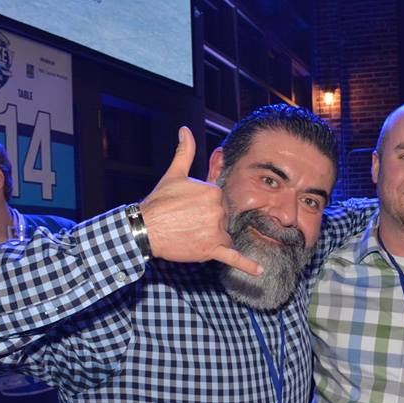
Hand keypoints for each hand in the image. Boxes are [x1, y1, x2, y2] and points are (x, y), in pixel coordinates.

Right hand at [140, 127, 261, 275]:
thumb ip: (185, 152)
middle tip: (186, 222)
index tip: (189, 209)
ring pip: (224, 236)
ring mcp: (215, 231)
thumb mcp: (174, 174)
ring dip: (212, 239)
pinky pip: (233, 257)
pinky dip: (247, 265)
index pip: (220, 202)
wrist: (145, 228)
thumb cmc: (159, 202)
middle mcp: (218, 211)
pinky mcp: (211, 250)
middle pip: (223, 219)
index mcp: (213, 192)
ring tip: (190, 235)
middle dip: (208, 223)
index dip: (205, 207)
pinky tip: (259, 271)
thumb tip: (185, 130)